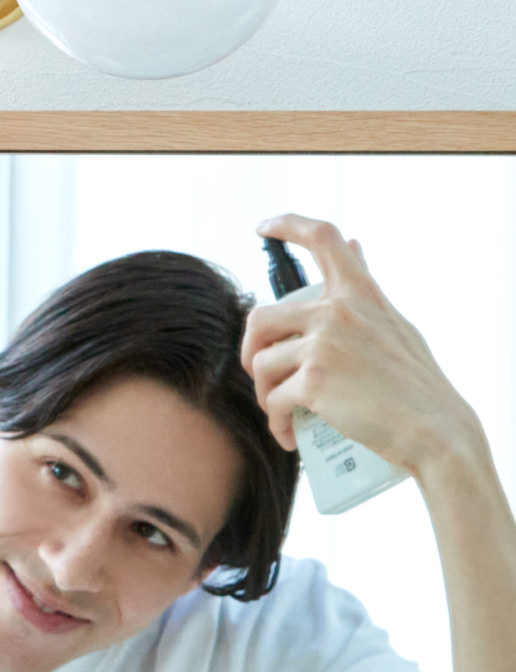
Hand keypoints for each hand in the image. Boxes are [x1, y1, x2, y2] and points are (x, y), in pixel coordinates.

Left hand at [240, 214, 479, 475]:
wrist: (431, 428)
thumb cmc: (412, 382)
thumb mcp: (392, 321)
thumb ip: (364, 288)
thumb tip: (352, 244)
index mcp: (360, 292)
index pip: (322, 237)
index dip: (288, 224)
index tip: (262, 226)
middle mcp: (339, 310)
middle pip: (259, 318)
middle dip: (249, 351)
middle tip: (263, 378)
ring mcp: (324, 344)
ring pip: (260, 366)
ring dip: (264, 396)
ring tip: (285, 414)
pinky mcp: (313, 381)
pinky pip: (273, 403)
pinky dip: (278, 424)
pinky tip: (290, 437)